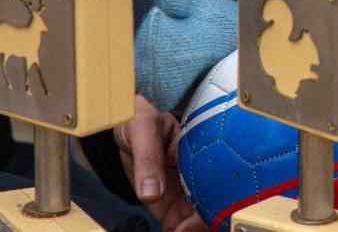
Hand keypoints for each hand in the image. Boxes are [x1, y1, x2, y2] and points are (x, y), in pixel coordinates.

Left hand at [115, 94, 204, 230]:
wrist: (125, 123)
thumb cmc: (139, 116)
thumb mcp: (142, 128)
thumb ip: (148, 158)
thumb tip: (152, 193)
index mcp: (198, 150)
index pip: (212, 182)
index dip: (205, 207)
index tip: (186, 225)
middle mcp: (197, 170)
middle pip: (211, 202)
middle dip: (199, 223)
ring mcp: (185, 186)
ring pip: (197, 214)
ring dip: (189, 227)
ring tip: (172, 231)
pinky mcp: (170, 198)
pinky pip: (179, 219)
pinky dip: (177, 229)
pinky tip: (168, 230)